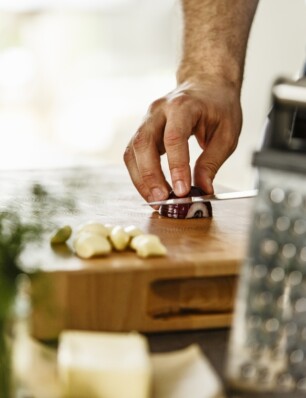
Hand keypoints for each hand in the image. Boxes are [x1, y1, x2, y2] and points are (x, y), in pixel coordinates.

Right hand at [123, 79, 241, 202]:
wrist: (206, 85)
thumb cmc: (218, 106)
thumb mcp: (227, 134)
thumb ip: (212, 162)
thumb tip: (202, 189)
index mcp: (183, 106)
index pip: (174, 138)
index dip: (175, 166)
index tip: (181, 190)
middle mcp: (159, 111)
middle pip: (143, 143)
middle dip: (150, 176)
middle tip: (162, 199)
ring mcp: (147, 120)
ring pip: (133, 151)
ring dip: (141, 179)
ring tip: (155, 200)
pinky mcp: (143, 131)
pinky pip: (133, 155)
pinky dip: (139, 175)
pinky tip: (150, 189)